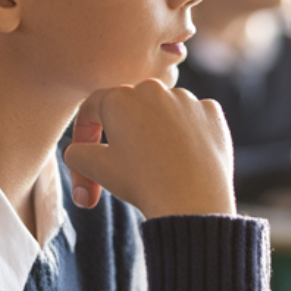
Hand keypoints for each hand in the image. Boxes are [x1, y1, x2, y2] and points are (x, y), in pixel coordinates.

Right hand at [63, 80, 235, 218]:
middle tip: (124, 166)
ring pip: (163, 111)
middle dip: (123, 134)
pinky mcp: (212, 112)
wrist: (192, 203)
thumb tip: (78, 150)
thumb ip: (78, 153)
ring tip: (158, 166)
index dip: (85, 134)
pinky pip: (193, 118)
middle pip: (130, 109)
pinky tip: (185, 158)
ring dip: (156, 133)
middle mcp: (152, 88)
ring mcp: (186, 98)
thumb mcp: (96, 169)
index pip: (92, 109)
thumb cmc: (140, 183)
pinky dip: (187, 134)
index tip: (86, 159)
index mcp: (118, 98)